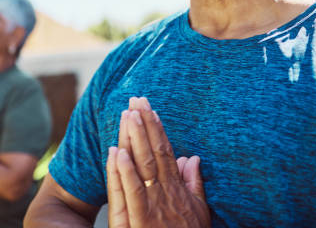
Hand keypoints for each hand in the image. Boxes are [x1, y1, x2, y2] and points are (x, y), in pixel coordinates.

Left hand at [106, 97, 209, 227]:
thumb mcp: (198, 212)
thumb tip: (192, 157)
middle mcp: (165, 193)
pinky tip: (117, 152)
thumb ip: (194, 184)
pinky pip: (131, 192)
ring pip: (142, 166)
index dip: (156, 129)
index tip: (149, 108)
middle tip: (136, 100)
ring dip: (134, 139)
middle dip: (144, 124)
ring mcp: (152, 206)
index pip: (165, 151)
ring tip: (127, 115)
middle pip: (153, 152)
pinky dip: (124, 171)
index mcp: (176, 188)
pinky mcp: (139, 220)